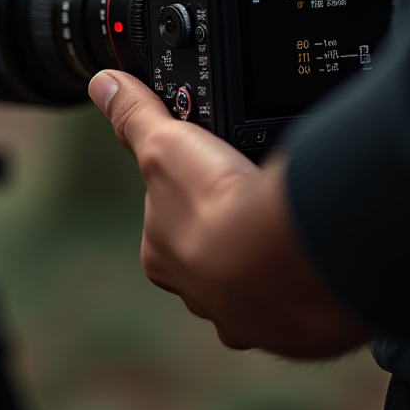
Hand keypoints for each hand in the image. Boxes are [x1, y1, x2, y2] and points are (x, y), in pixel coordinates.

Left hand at [88, 69, 373, 356]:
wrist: (273, 258)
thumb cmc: (214, 206)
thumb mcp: (165, 143)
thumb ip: (136, 115)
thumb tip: (103, 85)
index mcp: (161, 254)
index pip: (166, 221)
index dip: (187, 195)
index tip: (209, 176)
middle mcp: (195, 291)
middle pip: (207, 254)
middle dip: (224, 233)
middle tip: (249, 199)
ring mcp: (240, 311)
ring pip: (247, 283)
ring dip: (259, 261)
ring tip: (280, 230)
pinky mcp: (283, 323)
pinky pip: (288, 301)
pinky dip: (294, 283)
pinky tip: (305, 260)